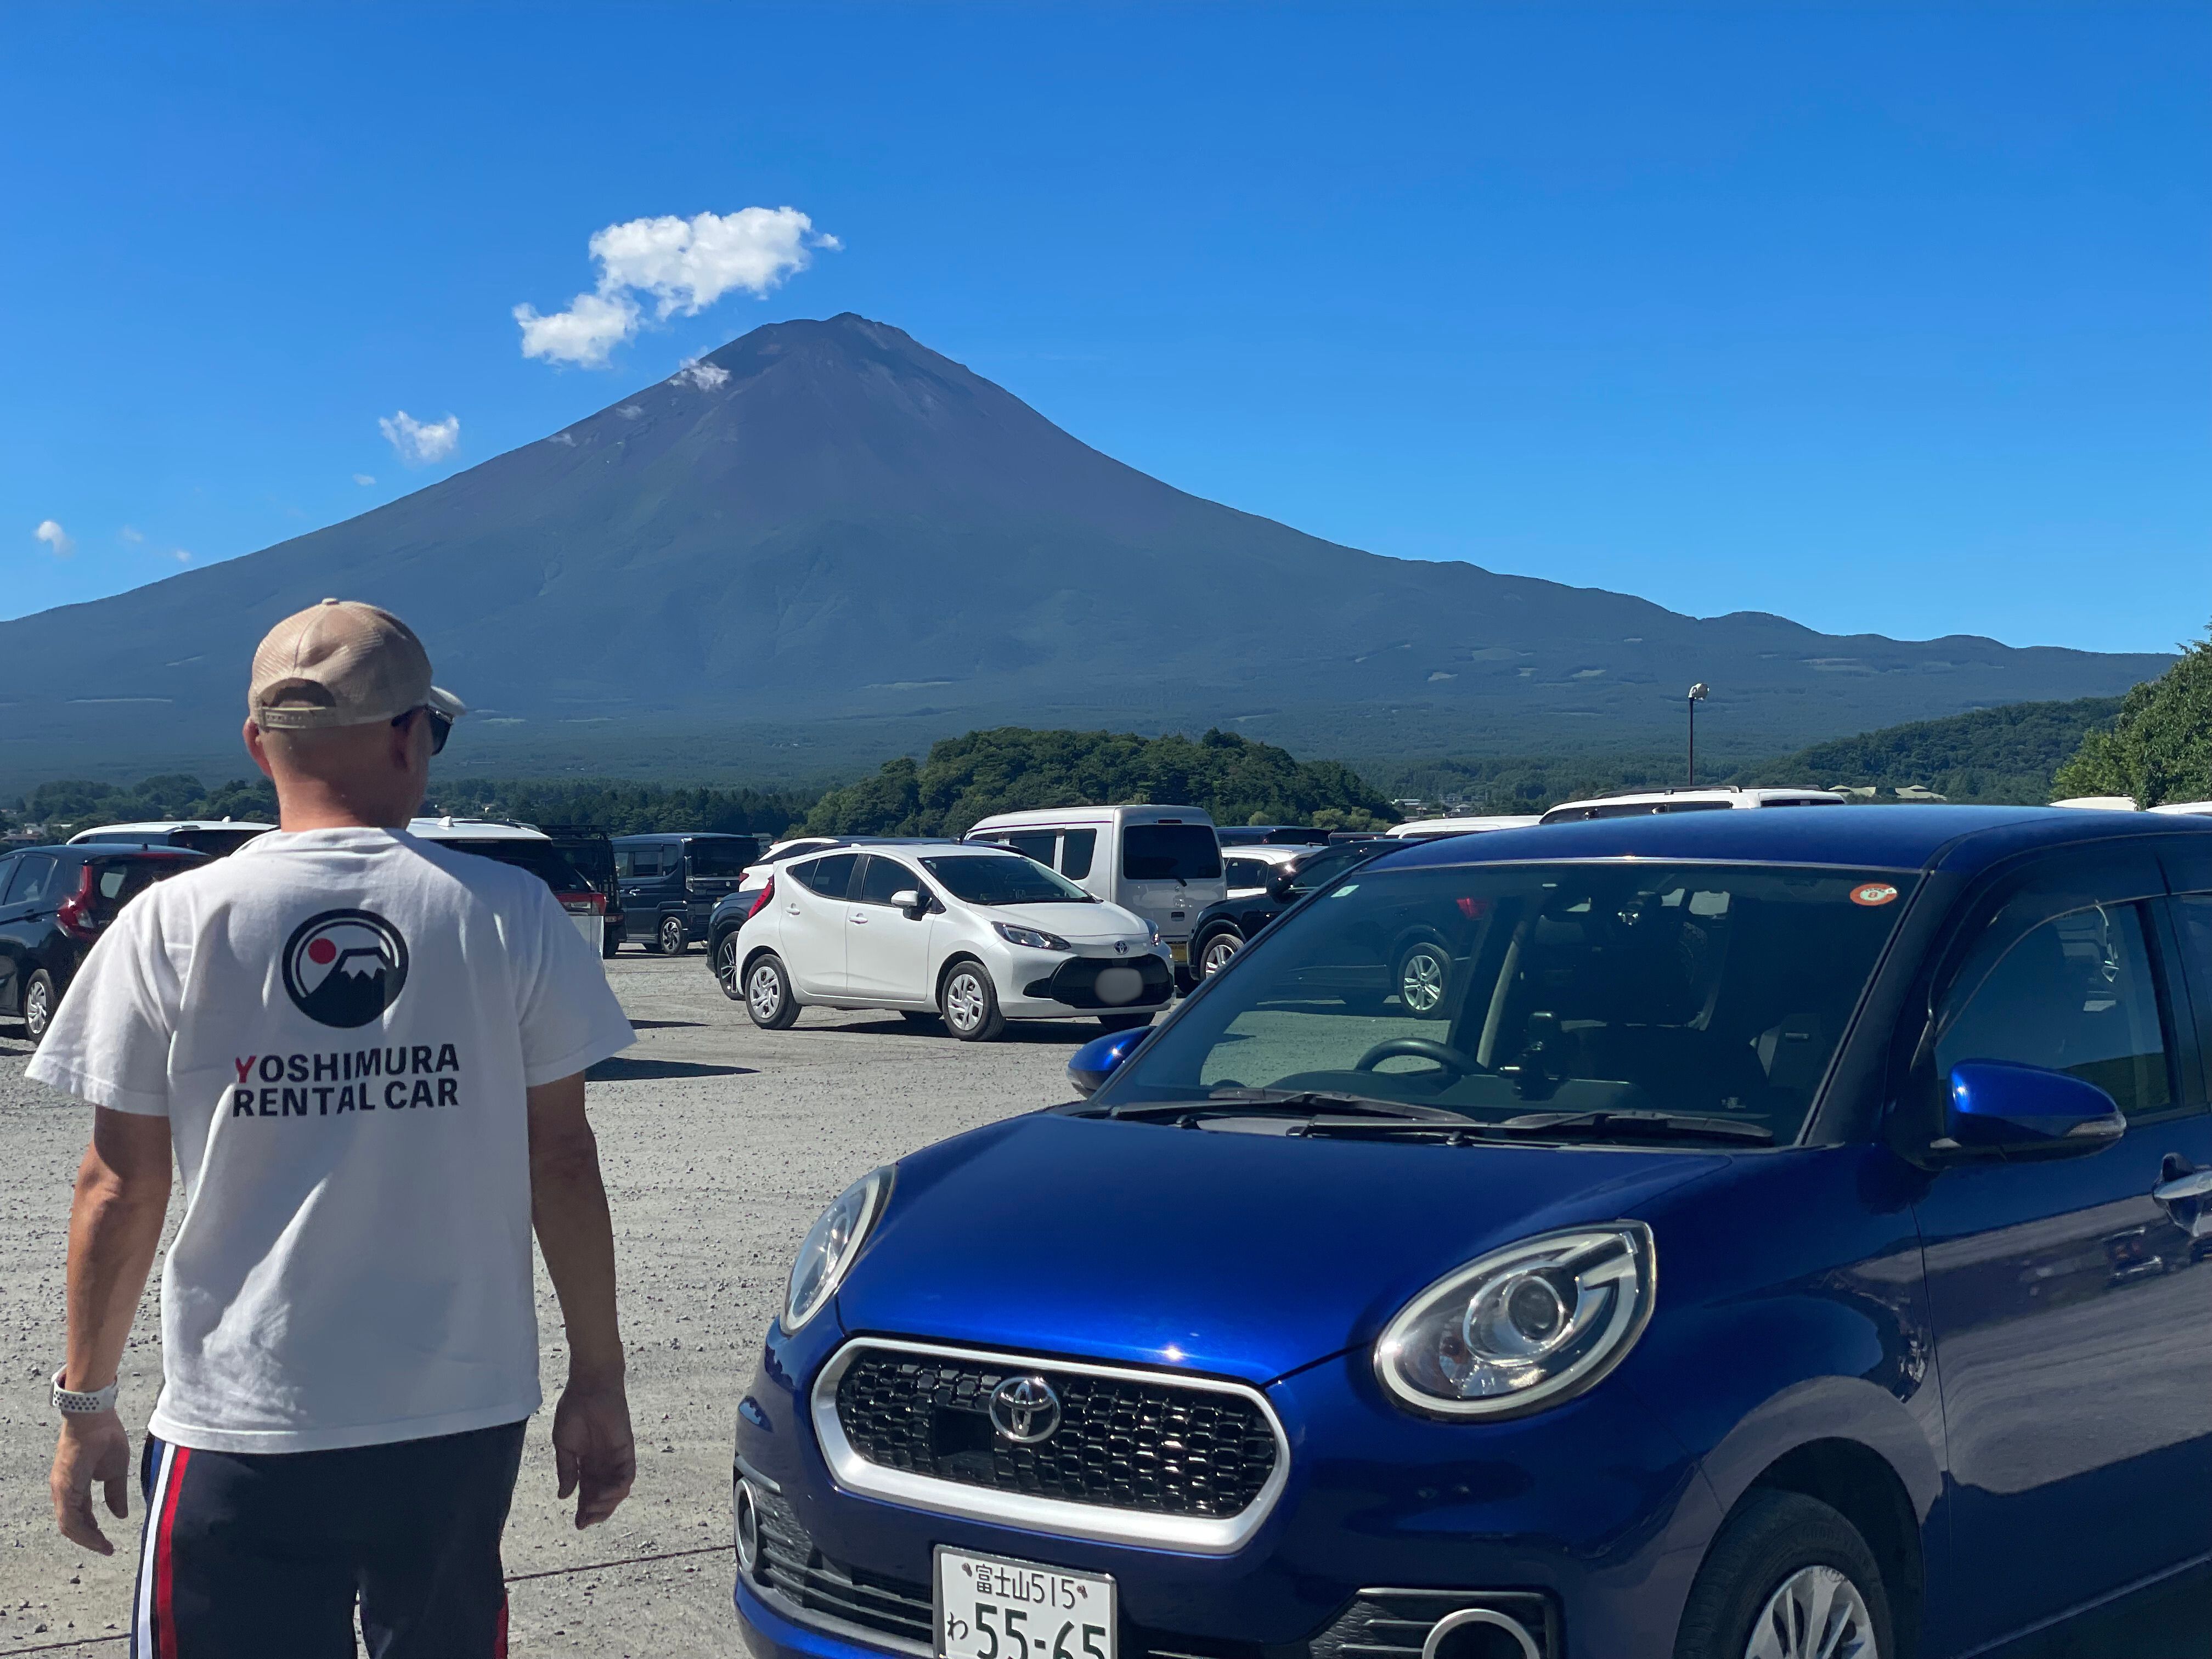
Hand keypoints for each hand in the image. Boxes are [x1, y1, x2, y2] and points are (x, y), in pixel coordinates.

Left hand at [51, 1412, 130, 1555]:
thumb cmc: (105, 1437)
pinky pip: (69, 1517)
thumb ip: (115, 1493)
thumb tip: (121, 1515)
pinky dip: (82, 1530)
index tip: (108, 1542)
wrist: (94, 1417)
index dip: (93, 1532)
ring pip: (68, 1525)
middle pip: (72, 1526)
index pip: (80, 1517)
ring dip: (86, 1539)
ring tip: (104, 1546)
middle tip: (107, 1548)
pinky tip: (97, 1536)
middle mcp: (63, 1491)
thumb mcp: (115, 1470)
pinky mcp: (63, 1487)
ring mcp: (61, 1489)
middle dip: (90, 1540)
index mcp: (75, 1486)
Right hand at [551, 1374, 634, 1528]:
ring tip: (592, 1508)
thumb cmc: (573, 1411)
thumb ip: (566, 1470)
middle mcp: (603, 1465)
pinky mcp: (626, 1450)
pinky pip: (627, 1475)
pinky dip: (618, 1489)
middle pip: (604, 1497)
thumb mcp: (564, 1446)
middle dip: (596, 1513)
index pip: (588, 1494)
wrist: (589, 1388)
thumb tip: (564, 1496)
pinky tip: (605, 1495)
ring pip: (618, 1491)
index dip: (584, 1510)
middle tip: (585, 1522)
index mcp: (586, 1465)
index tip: (578, 1525)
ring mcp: (615, 1458)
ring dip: (607, 1504)